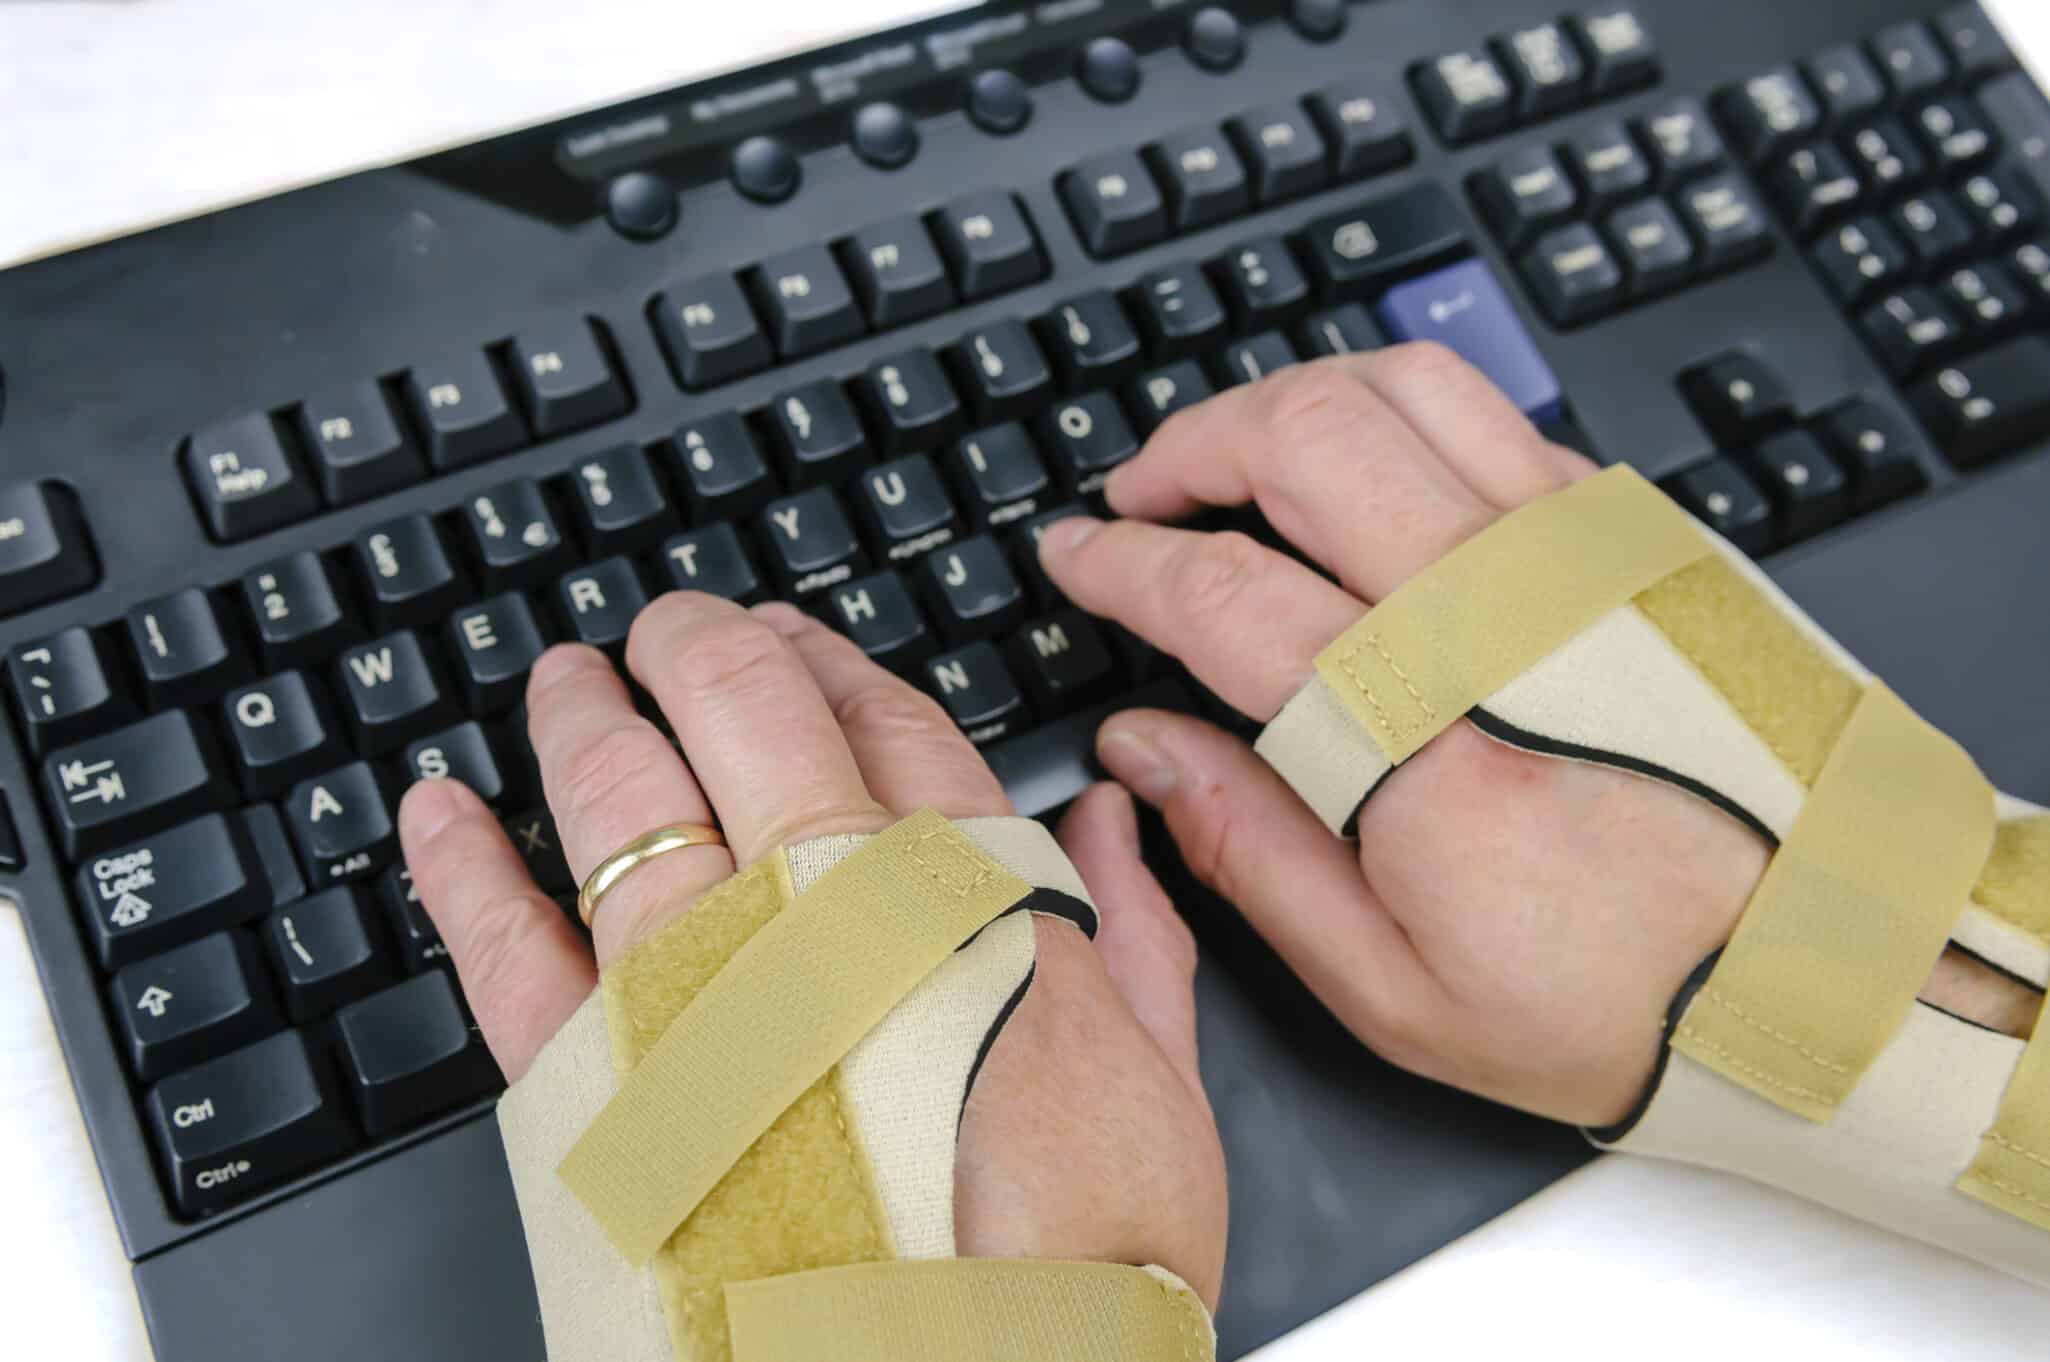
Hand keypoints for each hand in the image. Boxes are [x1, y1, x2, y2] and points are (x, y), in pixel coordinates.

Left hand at [395, 597, 1225, 1301]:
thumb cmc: (1080, 1256)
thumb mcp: (1163, 1081)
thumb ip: (1138, 930)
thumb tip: (1109, 825)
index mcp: (963, 897)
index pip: (886, 726)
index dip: (833, 665)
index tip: (798, 638)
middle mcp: (821, 910)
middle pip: (746, 716)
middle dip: (702, 648)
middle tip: (671, 623)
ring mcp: (700, 986)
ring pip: (620, 795)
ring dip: (584, 716)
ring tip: (565, 677)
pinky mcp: (598, 1085)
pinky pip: (501, 945)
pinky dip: (460, 865)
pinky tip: (438, 810)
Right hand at [1039, 342, 2037, 1127]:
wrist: (1822, 962)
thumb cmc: (1617, 995)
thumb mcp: (1391, 986)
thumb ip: (1248, 852)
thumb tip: (1142, 747)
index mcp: (1423, 736)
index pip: (1225, 591)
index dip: (1123, 560)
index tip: (1078, 554)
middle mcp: (1499, 613)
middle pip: (1308, 436)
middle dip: (1193, 442)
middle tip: (1142, 489)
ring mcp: (1575, 555)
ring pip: (1404, 388)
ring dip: (1294, 398)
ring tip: (1241, 453)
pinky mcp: (1632, 538)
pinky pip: (1494, 415)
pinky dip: (1401, 411)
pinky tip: (1367, 468)